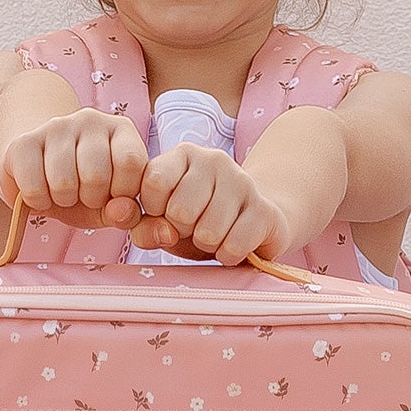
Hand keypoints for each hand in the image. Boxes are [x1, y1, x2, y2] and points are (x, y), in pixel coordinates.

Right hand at [0, 111, 150, 232]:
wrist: (40, 171)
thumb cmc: (83, 189)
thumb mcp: (110, 205)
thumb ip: (125, 212)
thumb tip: (121, 212)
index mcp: (121, 130)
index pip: (130, 162)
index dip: (121, 191)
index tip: (111, 195)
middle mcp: (90, 119)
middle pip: (96, 175)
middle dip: (89, 199)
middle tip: (82, 194)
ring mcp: (56, 125)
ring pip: (64, 182)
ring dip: (62, 200)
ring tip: (62, 192)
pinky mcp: (24, 140)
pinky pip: (33, 187)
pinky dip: (37, 201)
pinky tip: (40, 192)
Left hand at [132, 144, 294, 265]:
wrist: (251, 224)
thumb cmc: (197, 221)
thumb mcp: (164, 223)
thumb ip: (145, 228)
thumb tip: (162, 232)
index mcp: (183, 155)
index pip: (154, 182)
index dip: (155, 211)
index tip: (166, 214)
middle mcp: (214, 160)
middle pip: (180, 210)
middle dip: (183, 231)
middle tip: (194, 227)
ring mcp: (243, 181)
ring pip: (208, 232)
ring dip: (207, 245)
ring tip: (215, 236)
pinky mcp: (264, 209)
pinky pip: (234, 245)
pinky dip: (228, 255)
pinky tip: (233, 244)